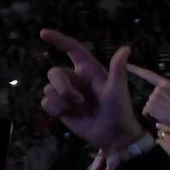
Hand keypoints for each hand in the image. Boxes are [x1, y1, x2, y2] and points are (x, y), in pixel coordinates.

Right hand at [40, 29, 141, 150]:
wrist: (112, 135)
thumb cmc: (119, 110)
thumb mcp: (118, 89)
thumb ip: (117, 69)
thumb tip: (126, 48)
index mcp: (89, 70)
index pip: (72, 50)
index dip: (58, 40)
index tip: (43, 33)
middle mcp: (75, 79)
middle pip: (54, 73)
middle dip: (62, 87)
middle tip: (78, 101)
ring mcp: (66, 93)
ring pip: (48, 89)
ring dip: (61, 102)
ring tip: (77, 110)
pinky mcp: (60, 107)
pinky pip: (46, 102)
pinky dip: (55, 110)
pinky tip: (66, 116)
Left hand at [127, 65, 169, 130]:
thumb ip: (168, 93)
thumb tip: (163, 97)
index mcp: (167, 83)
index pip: (149, 75)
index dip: (137, 70)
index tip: (127, 65)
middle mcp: (158, 88)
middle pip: (151, 96)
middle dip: (157, 103)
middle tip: (169, 109)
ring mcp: (153, 97)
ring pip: (149, 105)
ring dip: (155, 110)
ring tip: (167, 113)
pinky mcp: (149, 106)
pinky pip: (147, 112)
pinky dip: (152, 116)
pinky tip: (162, 117)